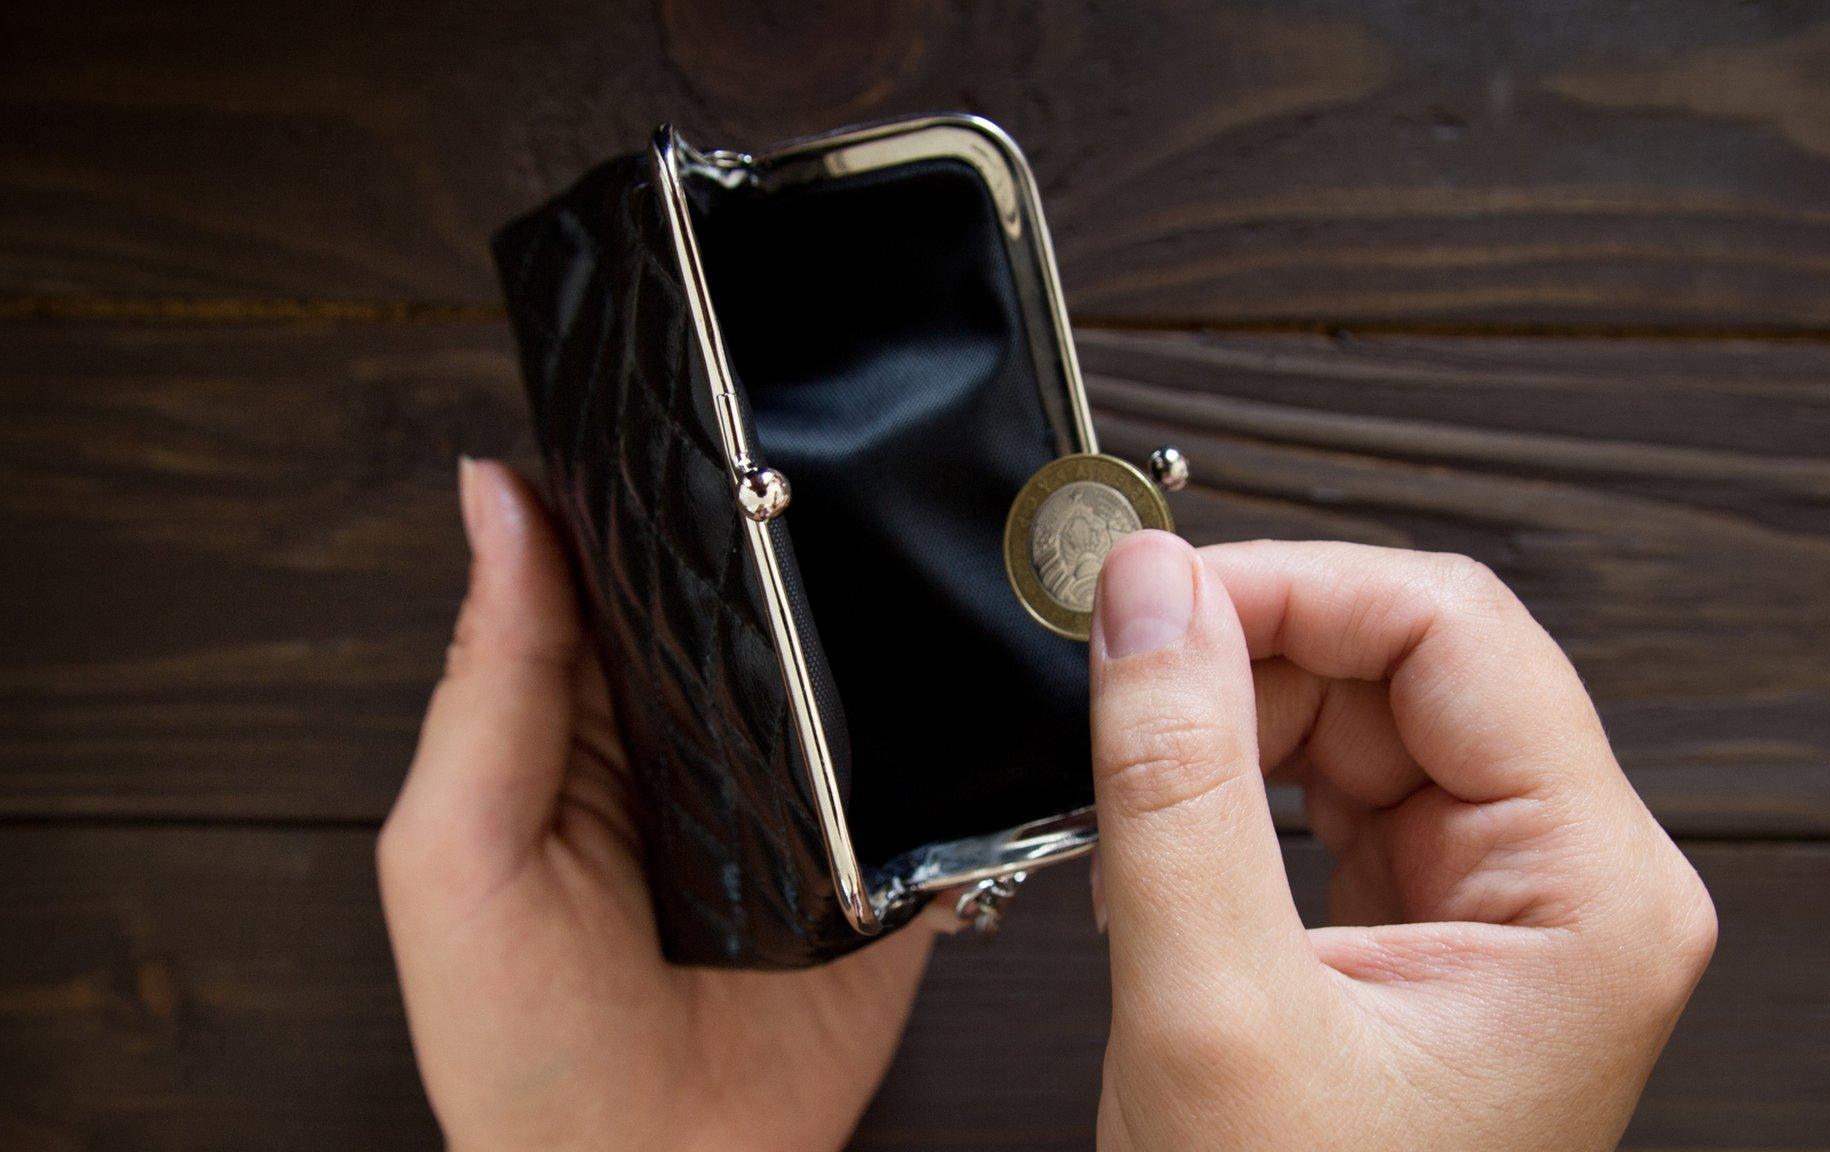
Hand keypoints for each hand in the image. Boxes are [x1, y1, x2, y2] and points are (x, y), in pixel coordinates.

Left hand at [378, 459, 938, 1151]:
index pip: (625, 552)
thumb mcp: (459, 847)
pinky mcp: (889, 856)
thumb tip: (495, 492)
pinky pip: (936, 767)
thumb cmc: (518, 1042)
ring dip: (889, 612)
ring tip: (940, 518)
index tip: (710, 372)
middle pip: (756, 593)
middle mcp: (701, 733)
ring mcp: (804, 792)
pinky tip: (994, 658)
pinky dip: (960, 721)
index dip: (657, 470)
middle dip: (799, 526)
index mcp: (587, 710)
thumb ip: (492, 677)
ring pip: (857, 662)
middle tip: (855, 427)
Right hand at [1086, 533, 1716, 1150]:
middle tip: (1121, 675)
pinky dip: (1238, 796)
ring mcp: (1502, 910)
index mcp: (1595, 894)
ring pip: (1364, 721)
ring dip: (1237, 730)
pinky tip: (1179, 847)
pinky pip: (1334, 796)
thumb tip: (1150, 592)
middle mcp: (1574, 887)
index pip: (1455, 630)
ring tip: (1142, 797)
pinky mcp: (1427, 933)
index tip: (1155, 590)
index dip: (1295, 586)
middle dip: (1255, 655)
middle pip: (1412, 665)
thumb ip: (1177, 780)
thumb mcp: (1214, 1009)